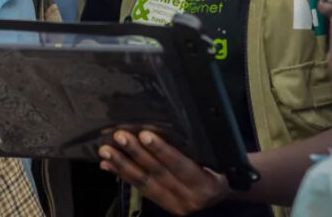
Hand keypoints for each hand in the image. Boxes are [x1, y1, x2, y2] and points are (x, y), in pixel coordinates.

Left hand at [99, 130, 229, 214]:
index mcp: (206, 184)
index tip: (145, 135)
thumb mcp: (221, 158)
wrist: (225, 192)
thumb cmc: (224, 167)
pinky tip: (107, 165)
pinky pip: (140, 189)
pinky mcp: (164, 206)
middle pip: (158, 174)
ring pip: (145, 184)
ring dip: (123, 165)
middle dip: (136, 154)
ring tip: (106, 151)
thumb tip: (176, 125)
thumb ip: (201, 148)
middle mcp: (189, 198)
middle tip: (120, 137)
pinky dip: (122, 175)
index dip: (162, 150)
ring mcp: (175, 204)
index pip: (181, 166)